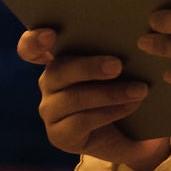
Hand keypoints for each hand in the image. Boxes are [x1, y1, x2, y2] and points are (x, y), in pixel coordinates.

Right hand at [17, 28, 170, 170]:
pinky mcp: (59, 135)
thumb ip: (116, 50)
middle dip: (88, 67)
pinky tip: (130, 107)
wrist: (133, 133)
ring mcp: (50, 110)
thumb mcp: (122, 68)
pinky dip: (109, 113)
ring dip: (108, 93)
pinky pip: (81, 121)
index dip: (34, 40)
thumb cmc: (125, 87)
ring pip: (73, 98)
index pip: (31, 48)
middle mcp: (49, 81)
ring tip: (138, 90)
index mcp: (59, 56)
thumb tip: (136, 34)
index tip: (51, 35)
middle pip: (57, 70)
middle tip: (118, 65)